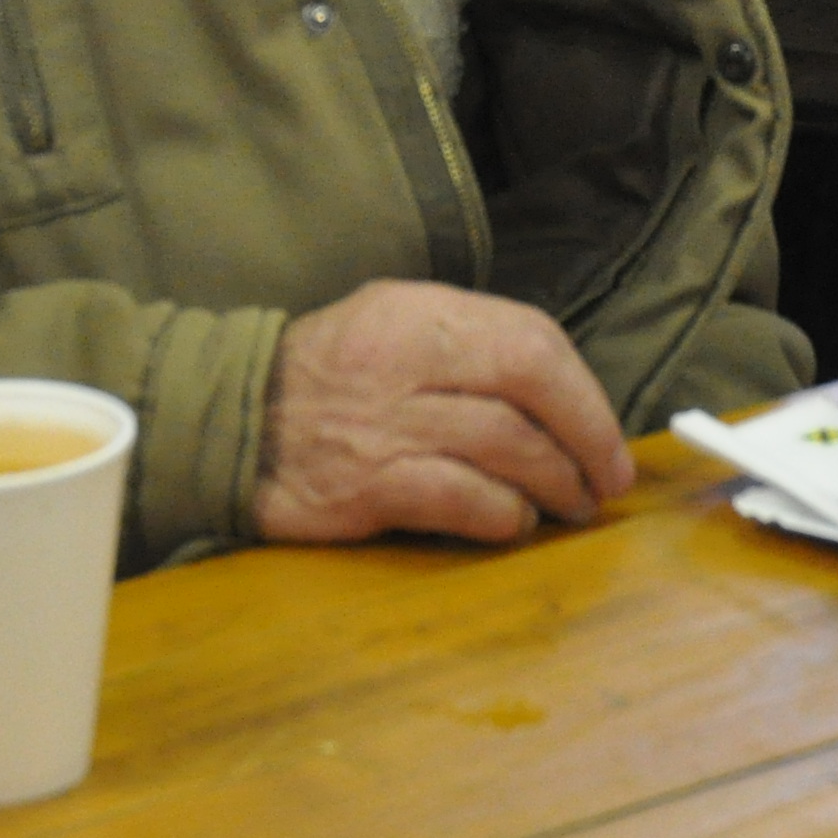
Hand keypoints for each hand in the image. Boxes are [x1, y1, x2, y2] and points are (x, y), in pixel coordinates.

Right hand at [248, 278, 636, 545]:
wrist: (230, 421)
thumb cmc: (326, 376)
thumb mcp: (390, 322)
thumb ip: (466, 342)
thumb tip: (556, 390)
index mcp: (421, 313)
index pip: (531, 338)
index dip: (585, 392)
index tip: (605, 434)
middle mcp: (409, 361)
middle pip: (531, 388)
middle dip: (587, 438)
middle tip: (606, 478)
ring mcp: (388, 424)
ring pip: (507, 448)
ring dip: (556, 483)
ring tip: (570, 504)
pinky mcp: (368, 486)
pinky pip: (462, 500)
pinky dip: (502, 516)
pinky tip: (512, 523)